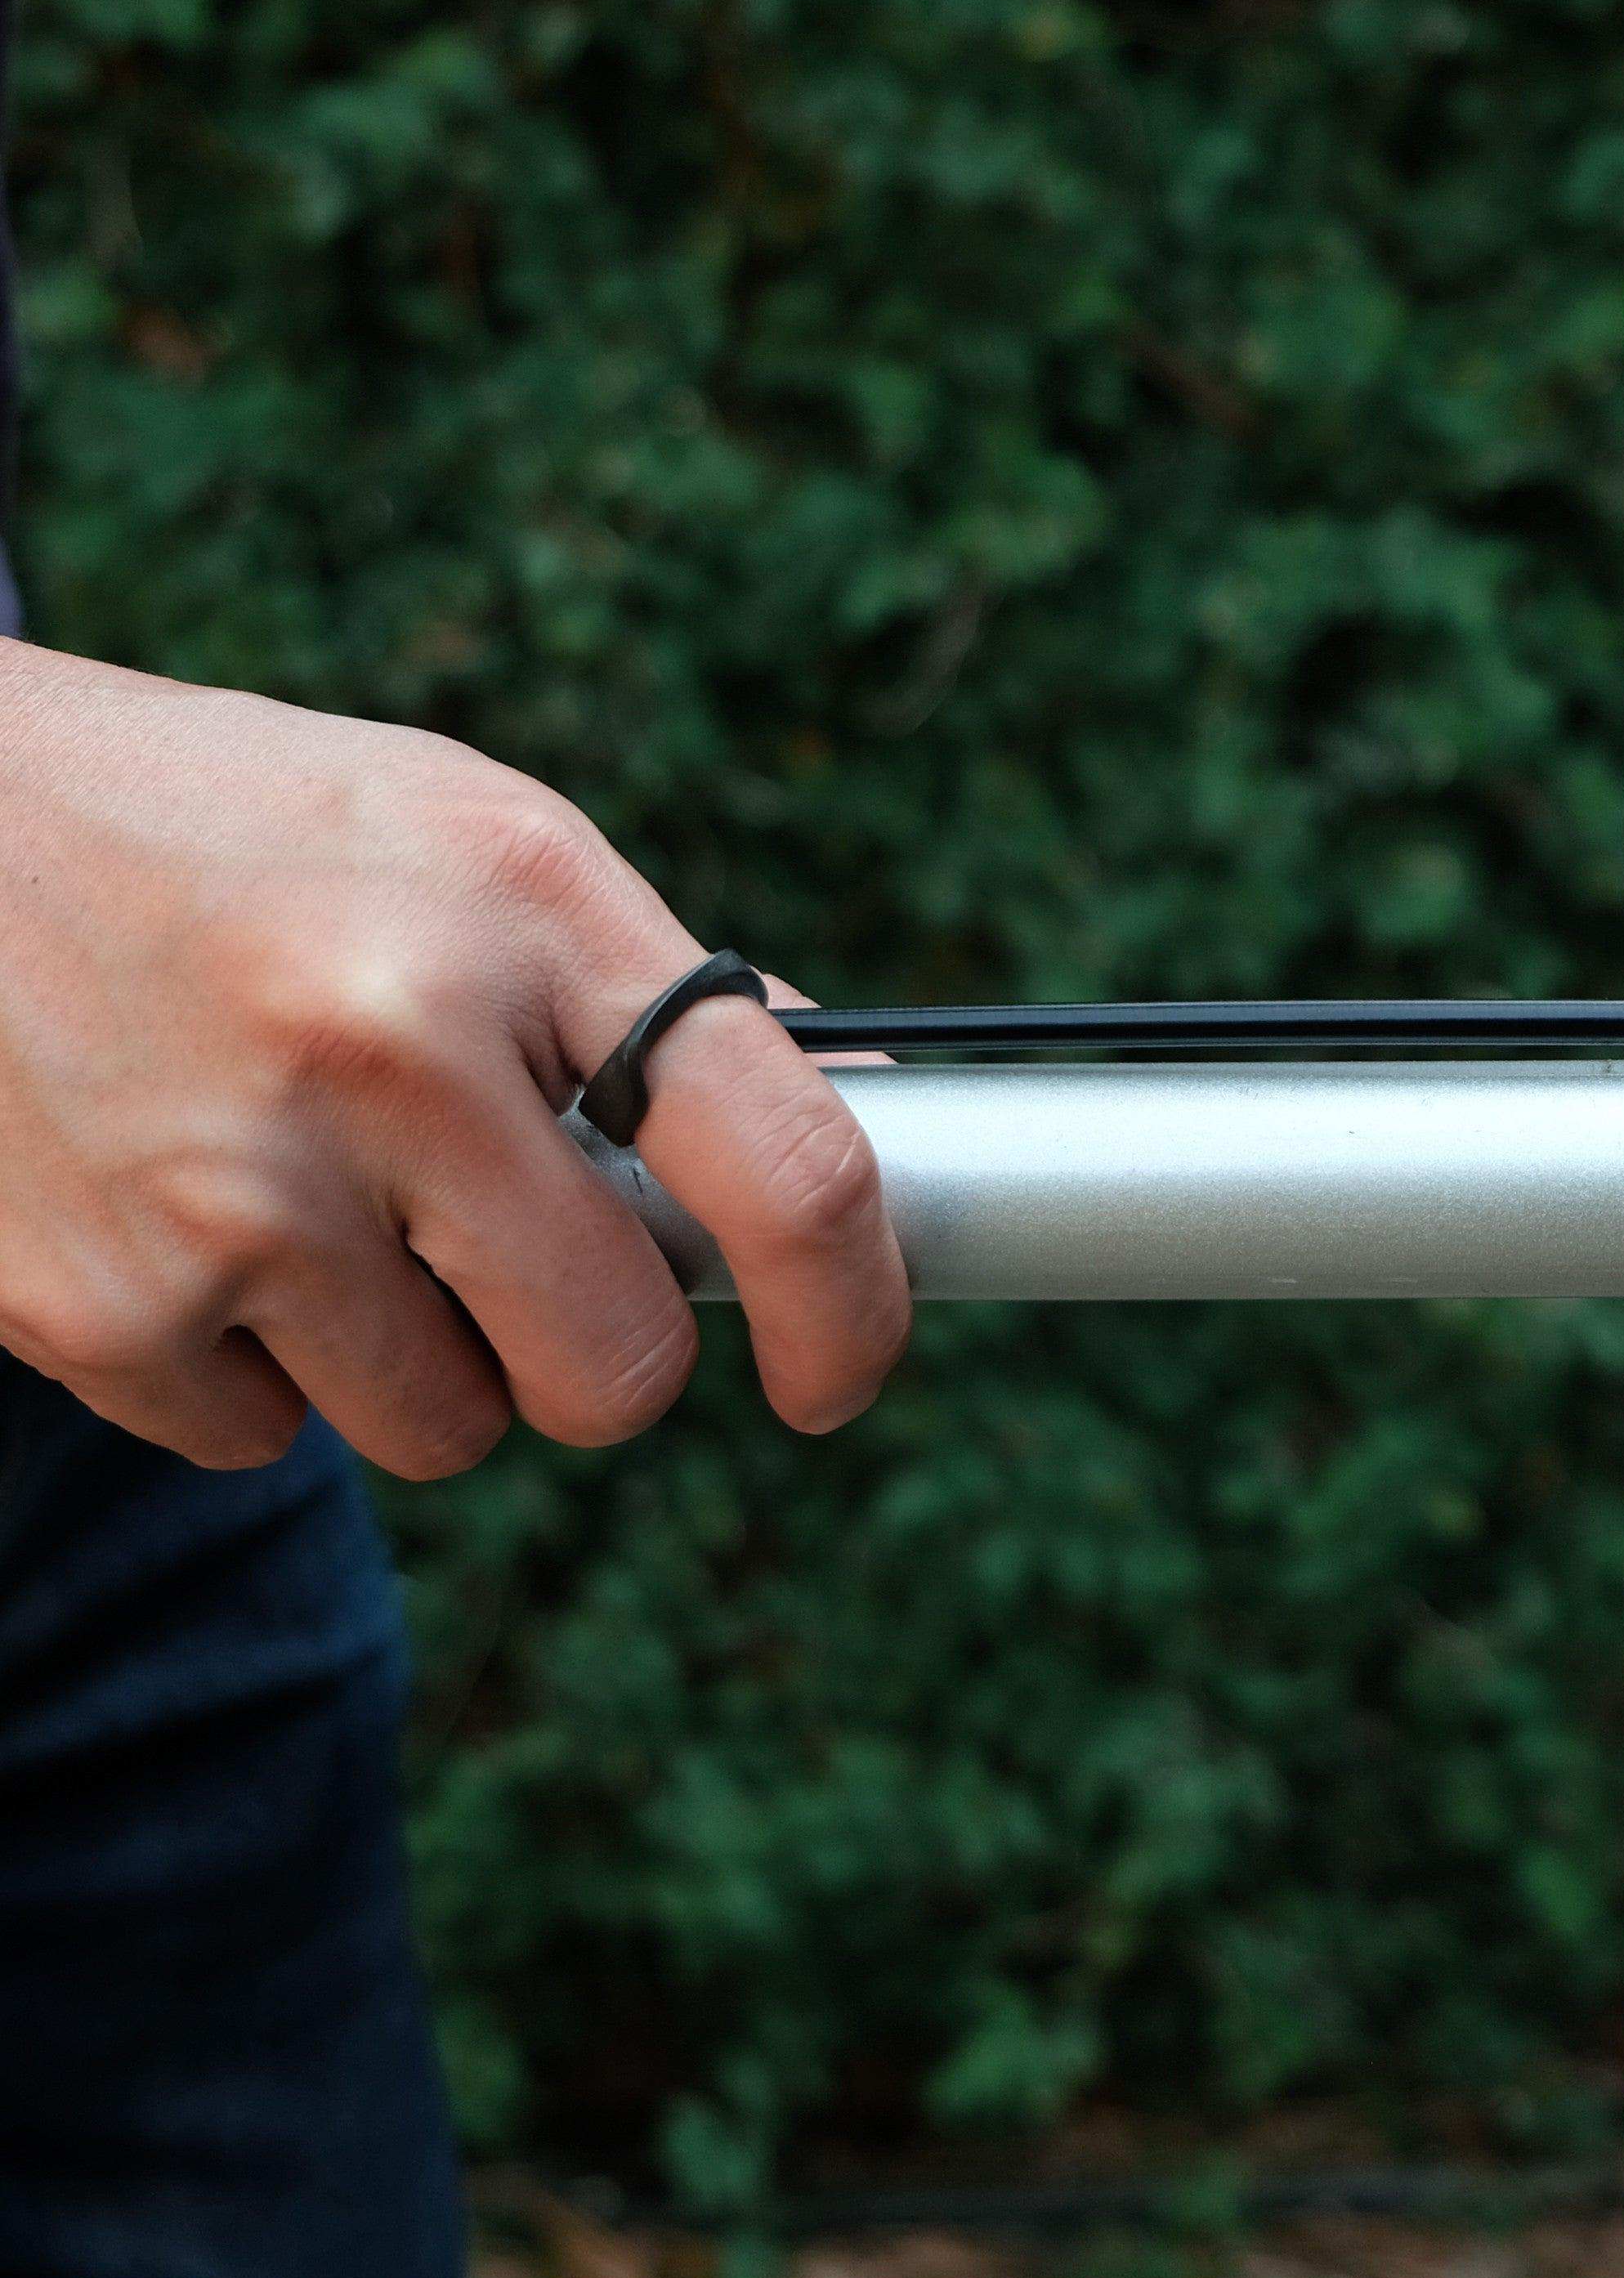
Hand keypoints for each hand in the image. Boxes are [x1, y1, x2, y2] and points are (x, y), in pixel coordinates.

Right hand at [0, 643, 909, 1476]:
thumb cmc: (240, 838)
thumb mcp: (472, 838)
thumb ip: (655, 990)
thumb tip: (874, 1112)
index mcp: (524, 905)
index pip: (785, 1166)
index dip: (849, 1311)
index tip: (839, 1372)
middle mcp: (390, 1043)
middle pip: (617, 1364)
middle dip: (593, 1352)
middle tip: (518, 1263)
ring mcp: (235, 1185)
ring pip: (448, 1427)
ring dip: (414, 1355)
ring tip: (316, 1195)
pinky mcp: (95, 1303)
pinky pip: (268, 1439)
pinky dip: (250, 1365)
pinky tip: (189, 1213)